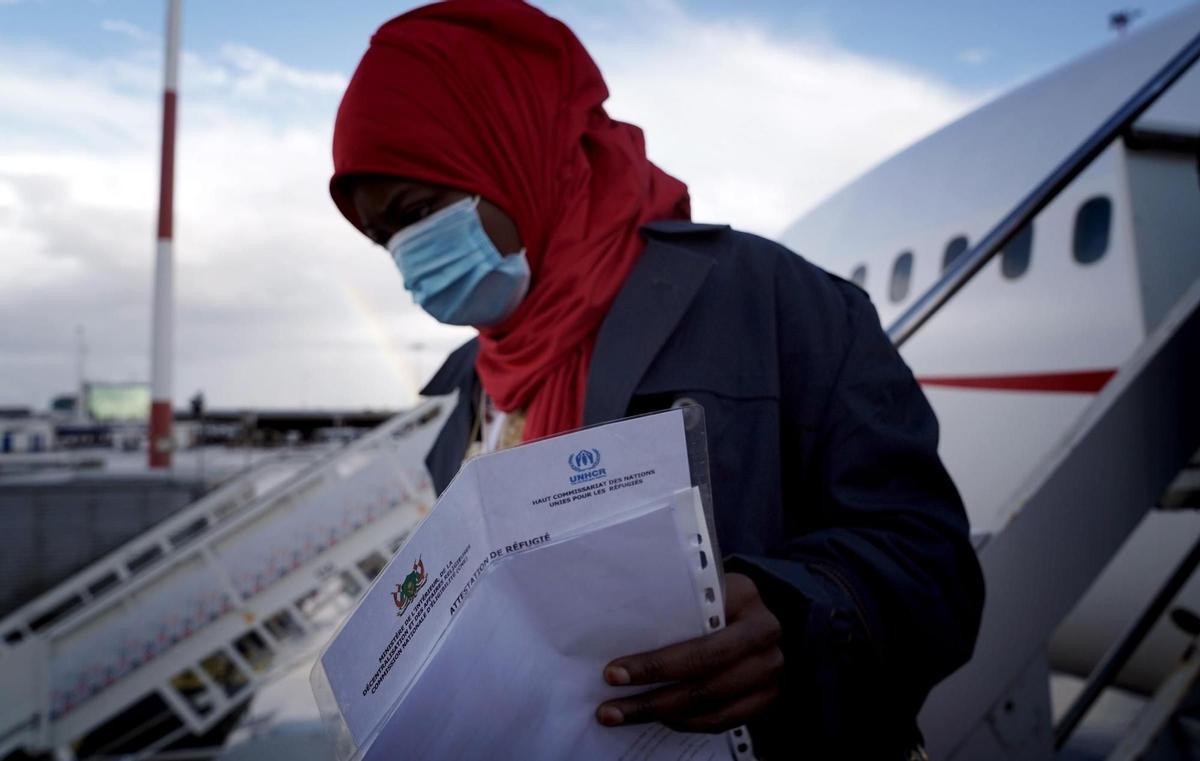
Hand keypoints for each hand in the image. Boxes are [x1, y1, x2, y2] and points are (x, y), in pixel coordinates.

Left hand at [596, 572, 782, 732]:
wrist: (753, 616)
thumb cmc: (711, 600)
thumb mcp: (698, 590)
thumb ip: (671, 606)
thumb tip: (612, 636)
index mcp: (743, 596)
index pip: (697, 637)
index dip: (655, 662)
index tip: (613, 673)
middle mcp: (764, 633)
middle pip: (703, 677)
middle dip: (651, 697)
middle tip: (610, 708)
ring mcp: (771, 669)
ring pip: (710, 703)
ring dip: (662, 714)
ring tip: (623, 716)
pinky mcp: (768, 697)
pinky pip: (722, 720)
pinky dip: (686, 722)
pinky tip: (659, 719)